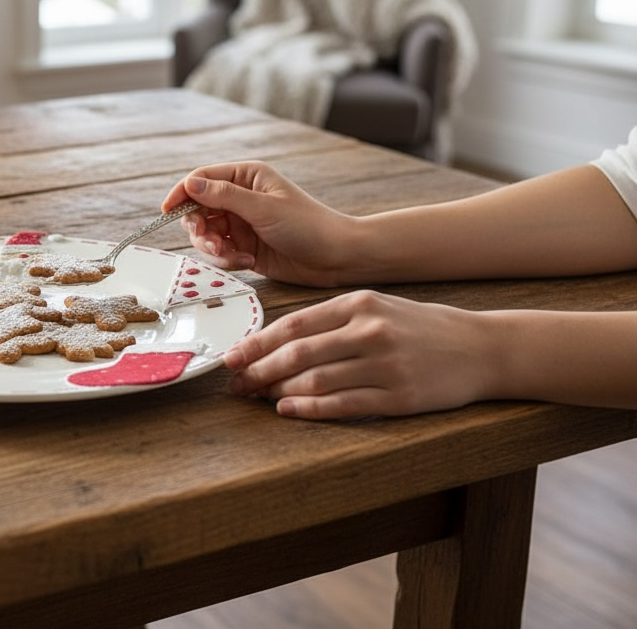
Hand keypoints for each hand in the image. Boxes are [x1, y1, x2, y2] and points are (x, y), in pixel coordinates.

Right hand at [161, 161, 354, 286]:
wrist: (336, 258)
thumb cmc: (308, 225)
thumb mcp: (264, 208)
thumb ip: (225, 197)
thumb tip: (190, 184)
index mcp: (246, 177)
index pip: (202, 179)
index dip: (182, 193)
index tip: (168, 210)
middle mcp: (240, 198)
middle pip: (198, 209)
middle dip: (200, 228)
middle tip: (210, 242)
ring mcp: (241, 223)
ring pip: (206, 234)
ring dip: (214, 248)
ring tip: (234, 256)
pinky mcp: (243, 246)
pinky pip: (219, 252)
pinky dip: (227, 259)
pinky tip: (248, 261)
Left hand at [224, 290, 496, 418]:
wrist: (483, 347)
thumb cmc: (420, 327)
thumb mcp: (377, 307)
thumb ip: (332, 320)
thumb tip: (278, 341)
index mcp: (360, 303)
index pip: (294, 324)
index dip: (257, 343)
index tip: (232, 357)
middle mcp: (371, 331)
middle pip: (298, 353)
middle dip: (259, 370)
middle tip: (236, 384)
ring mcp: (386, 365)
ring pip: (316, 380)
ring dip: (280, 392)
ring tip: (259, 398)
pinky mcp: (401, 397)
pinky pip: (345, 405)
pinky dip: (310, 410)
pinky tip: (288, 411)